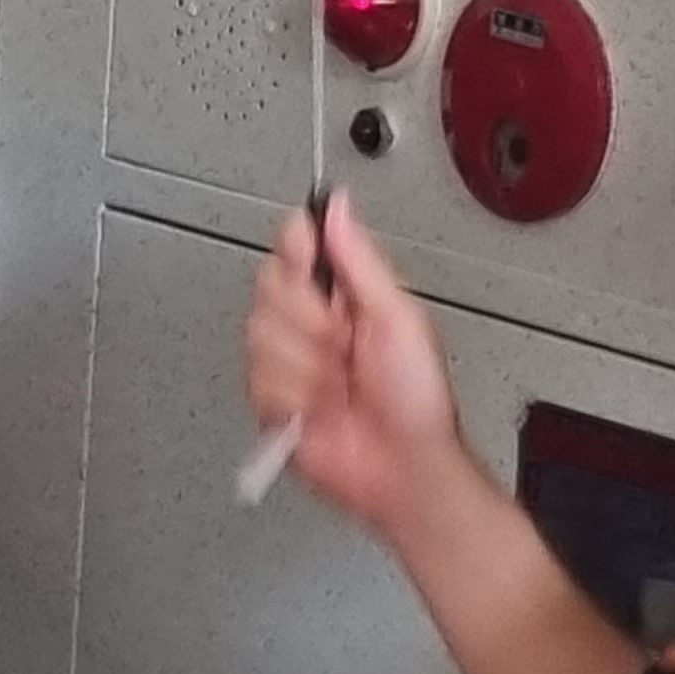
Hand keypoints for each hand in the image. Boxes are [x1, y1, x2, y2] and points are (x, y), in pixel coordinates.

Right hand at [242, 198, 470, 538]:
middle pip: (268, 289)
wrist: (403, 467)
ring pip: (261, 336)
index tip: (310, 260)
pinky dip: (294, 399)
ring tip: (340, 385)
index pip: (296, 246)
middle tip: (344, 343)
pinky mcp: (270, 401)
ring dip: (307, 366)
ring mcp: (288, 363)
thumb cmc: (416, 400)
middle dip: (309, 320)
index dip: (297, 249)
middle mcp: (310, 324)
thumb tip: (338, 206)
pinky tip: (321, 410)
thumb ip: (359, 259)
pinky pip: (258, 382)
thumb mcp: (397, 317)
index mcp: (343, 296)